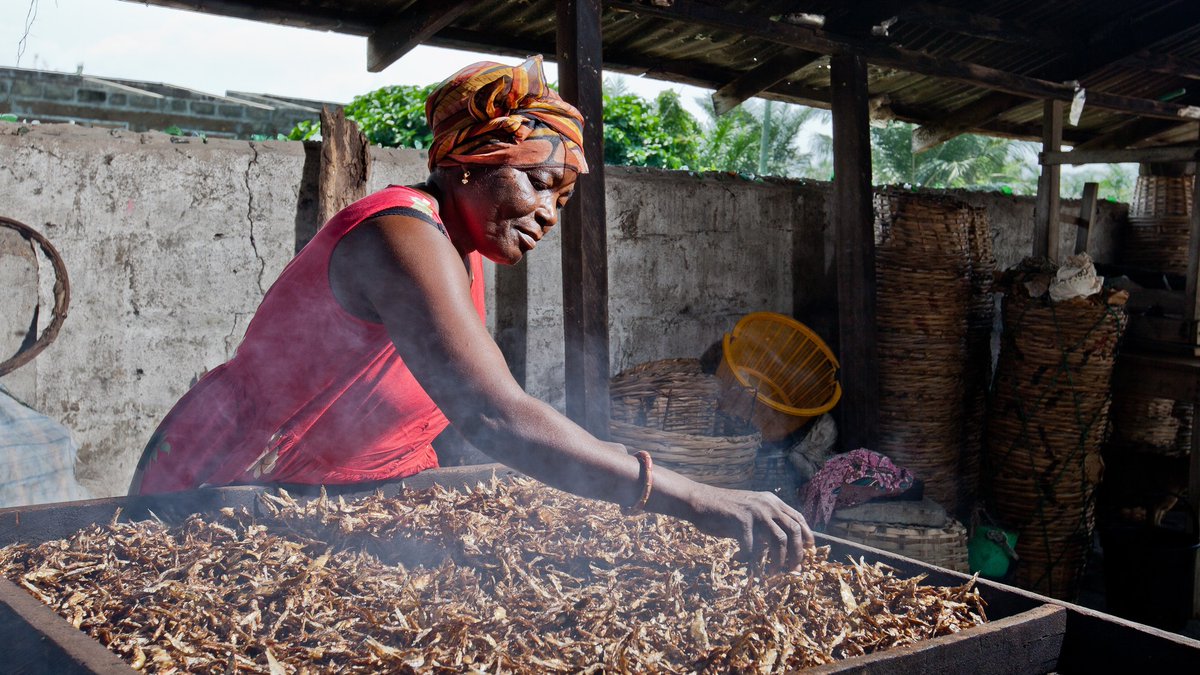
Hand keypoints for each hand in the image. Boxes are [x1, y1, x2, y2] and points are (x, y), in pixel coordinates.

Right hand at [685, 484, 815, 572]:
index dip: (807, 535)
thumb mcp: (750, 510)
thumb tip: (782, 546)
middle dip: (797, 553)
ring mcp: (755, 512)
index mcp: (771, 501)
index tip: (809, 550)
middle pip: (793, 531)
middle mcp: (767, 504)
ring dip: (777, 560)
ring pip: (778, 540)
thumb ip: (766, 522)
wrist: (700, 501)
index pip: (798, 518)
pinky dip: (748, 558)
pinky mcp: (742, 521)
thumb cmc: (723, 510)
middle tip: (793, 569)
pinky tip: (740, 559)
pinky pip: (752, 547)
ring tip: (771, 572)